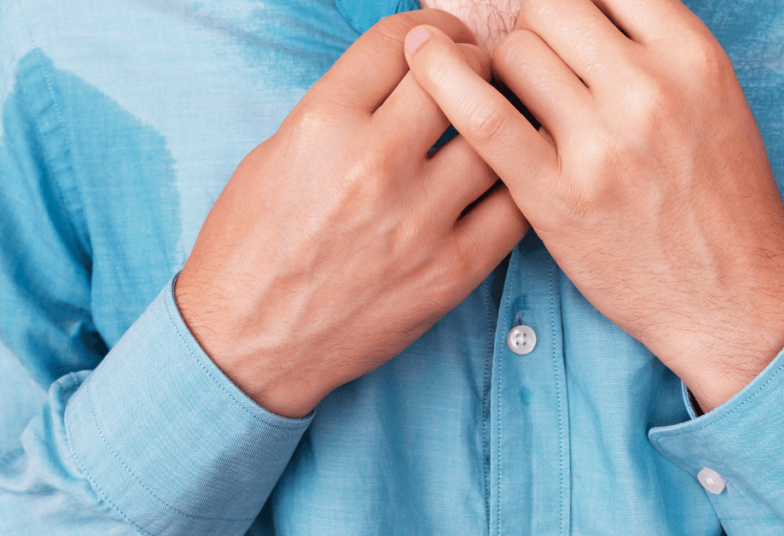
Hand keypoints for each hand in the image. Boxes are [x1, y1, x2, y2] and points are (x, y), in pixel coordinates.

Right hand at [175, 10, 527, 418]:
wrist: (247, 345)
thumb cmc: (251, 248)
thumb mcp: (275, 155)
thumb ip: (341, 109)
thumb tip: (400, 77)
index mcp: (321, 125)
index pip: (398, 40)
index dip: (428, 28)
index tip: (439, 37)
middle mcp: (374, 165)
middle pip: (458, 77)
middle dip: (472, 61)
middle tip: (476, 72)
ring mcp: (418, 221)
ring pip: (496, 137)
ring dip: (501, 121)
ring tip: (496, 124)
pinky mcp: (450, 272)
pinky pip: (514, 208)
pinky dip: (517, 185)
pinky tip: (508, 179)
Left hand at [403, 0, 783, 411]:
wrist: (730, 296)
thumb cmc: (721, 199)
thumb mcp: (714, 101)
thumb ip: (655, 47)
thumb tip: (587, 7)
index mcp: (693, 56)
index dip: (573, 1)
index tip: (562, 24)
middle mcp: (649, 90)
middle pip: (549, 9)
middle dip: (534, 29)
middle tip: (538, 64)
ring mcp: (600, 144)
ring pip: (512, 54)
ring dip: (501, 68)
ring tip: (517, 100)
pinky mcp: (555, 196)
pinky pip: (483, 116)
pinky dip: (445, 82)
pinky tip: (425, 62)